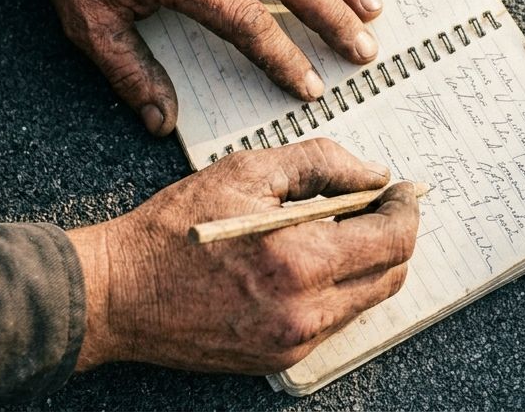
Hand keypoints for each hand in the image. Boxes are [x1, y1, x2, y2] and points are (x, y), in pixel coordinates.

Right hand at [67, 139, 420, 373]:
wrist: (120, 295)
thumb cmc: (175, 230)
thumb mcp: (247, 173)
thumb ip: (320, 164)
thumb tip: (373, 173)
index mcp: (300, 261)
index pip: (393, 240)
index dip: (404, 209)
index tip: (400, 190)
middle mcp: (305, 311)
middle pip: (390, 275)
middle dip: (392, 235)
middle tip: (374, 205)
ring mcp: (295, 341)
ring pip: (365, 300)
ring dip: (366, 262)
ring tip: (337, 229)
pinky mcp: (280, 358)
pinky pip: (333, 320)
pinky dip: (335, 289)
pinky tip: (307, 263)